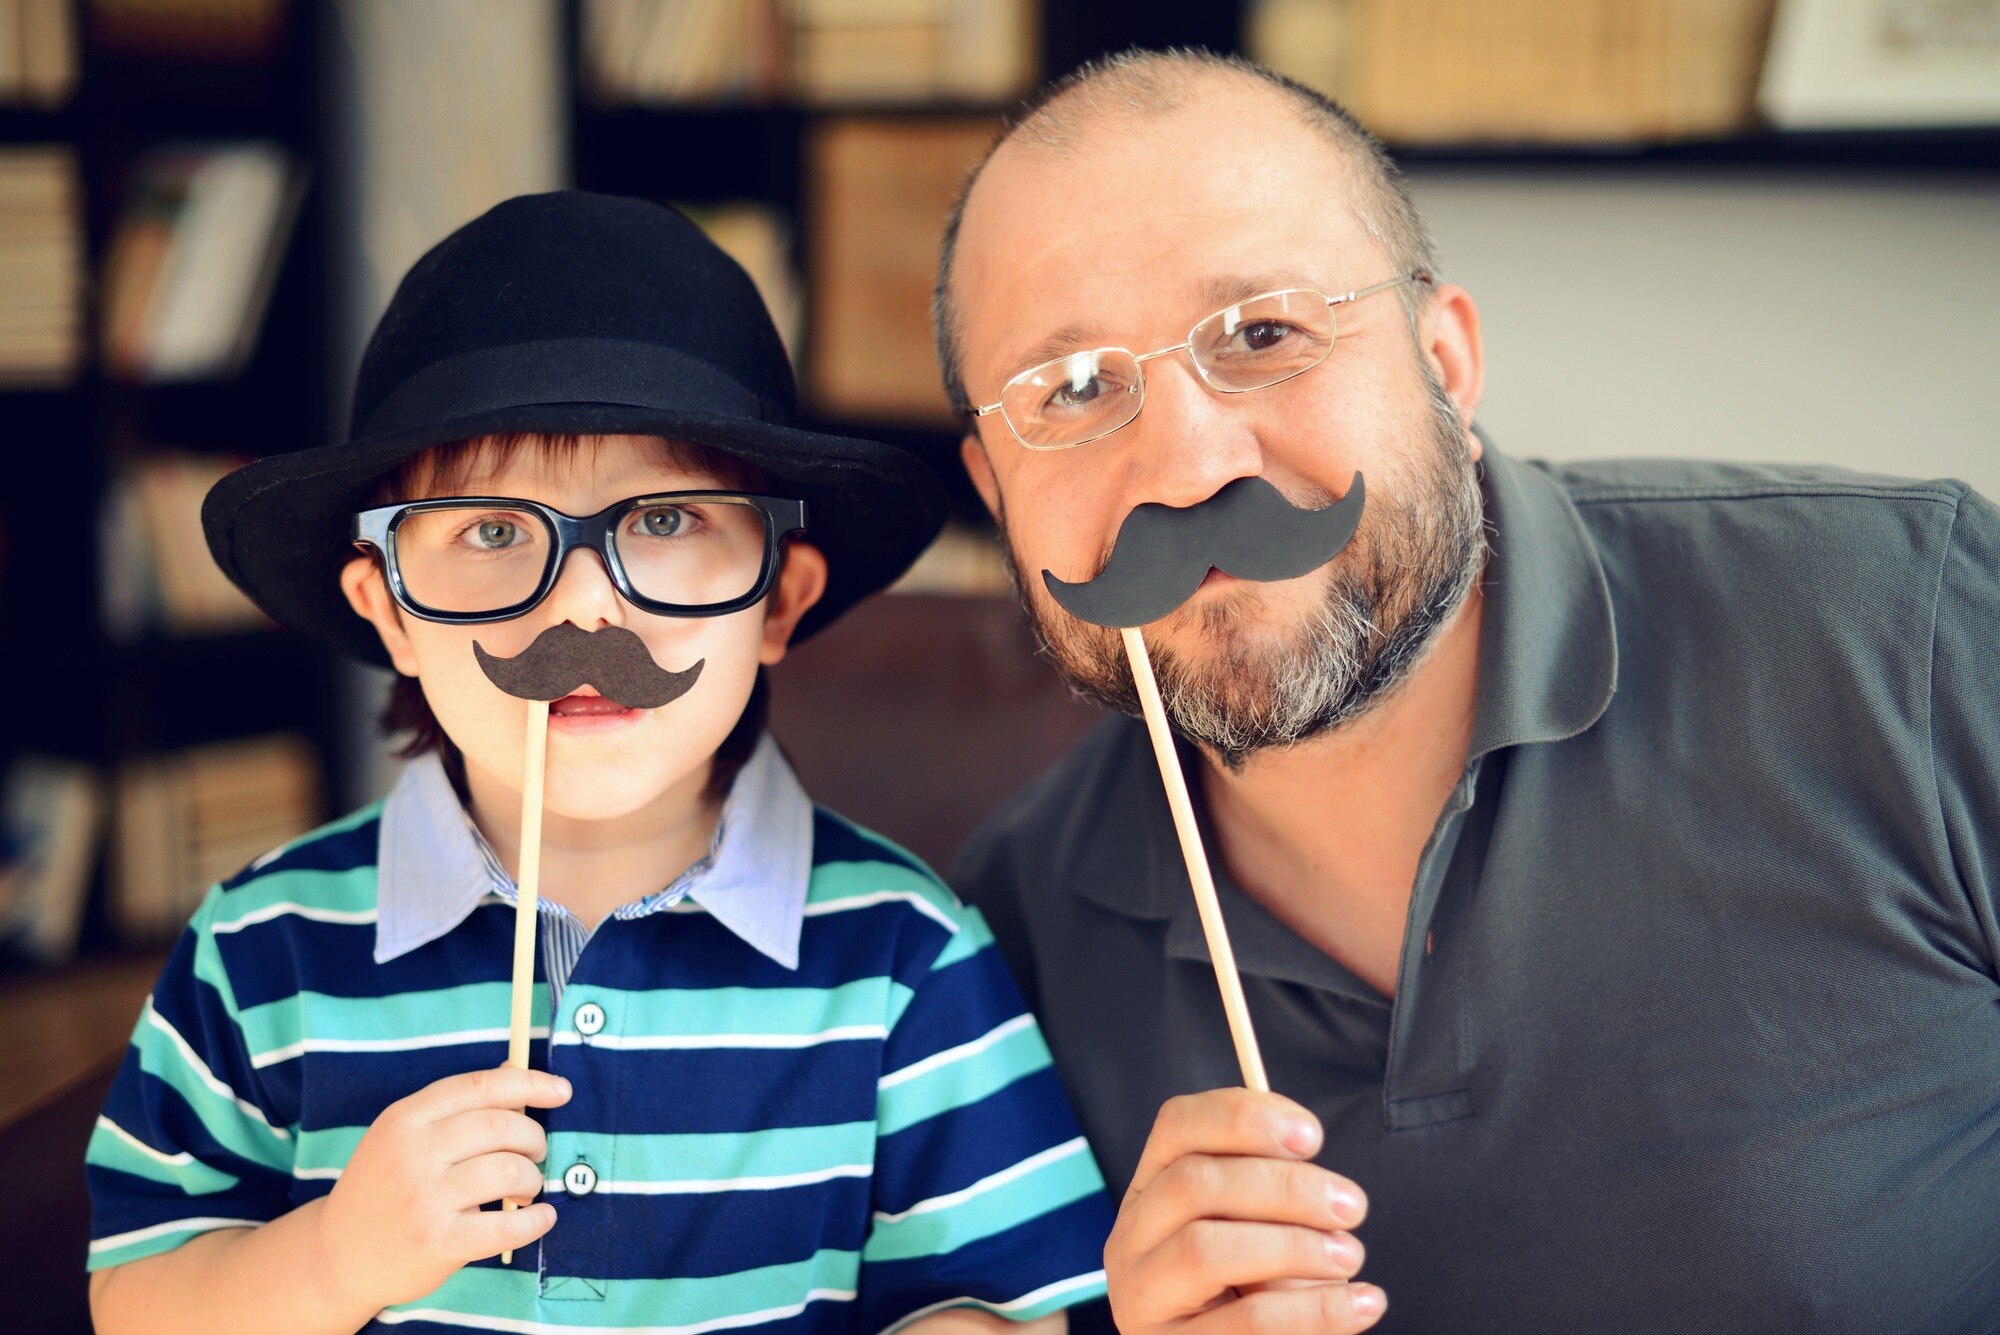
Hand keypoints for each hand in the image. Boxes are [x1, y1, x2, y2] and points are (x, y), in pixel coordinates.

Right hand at [315, 1066, 572, 1312]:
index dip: (529, 1083)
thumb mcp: (404, 1137)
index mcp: (405, 1119)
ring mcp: (423, 1199)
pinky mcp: (437, 1242)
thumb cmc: (384, 1188)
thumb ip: (457, 1108)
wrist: (336, 1255)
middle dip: (533, 1137)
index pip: (479, 1086)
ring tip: (525, 1189)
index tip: (561, 1091)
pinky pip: (507, 1226)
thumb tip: (515, 1071)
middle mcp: (412, 1153)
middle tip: (535, 1154)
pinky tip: (541, 1218)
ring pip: (508, 1170)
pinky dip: (536, 1221)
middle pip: (500, 1126)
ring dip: (532, 1178)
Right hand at [1104, 1088, 1382, 1333]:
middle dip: (1286, 1187)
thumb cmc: (1254, 1292)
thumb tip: (1313, 1170)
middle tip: (1351, 1206)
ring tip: (1351, 1256)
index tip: (1312, 1136)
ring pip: (1205, 1249)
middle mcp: (1130, 1239)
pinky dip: (1316, 1311)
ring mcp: (1140, 1299)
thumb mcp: (1257, 1233)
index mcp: (1150, 1192)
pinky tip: (1361, 1305)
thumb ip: (1269, 1199)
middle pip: (1194, 1183)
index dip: (1243, 1117)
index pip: (1177, 1125)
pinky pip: (1246, 1323)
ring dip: (1294, 1247)